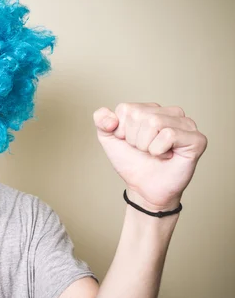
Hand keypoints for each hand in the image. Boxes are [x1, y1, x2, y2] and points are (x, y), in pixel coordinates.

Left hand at [93, 103, 207, 210]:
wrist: (143, 188)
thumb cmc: (131, 162)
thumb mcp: (109, 139)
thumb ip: (101, 120)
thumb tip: (110, 118)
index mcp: (150, 109)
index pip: (126, 109)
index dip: (121, 131)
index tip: (130, 142)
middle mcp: (170, 112)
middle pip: (139, 115)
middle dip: (134, 139)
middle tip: (144, 150)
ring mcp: (186, 124)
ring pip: (154, 123)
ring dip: (146, 145)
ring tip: (155, 153)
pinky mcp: (197, 139)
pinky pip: (169, 135)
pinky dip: (159, 150)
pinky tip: (166, 156)